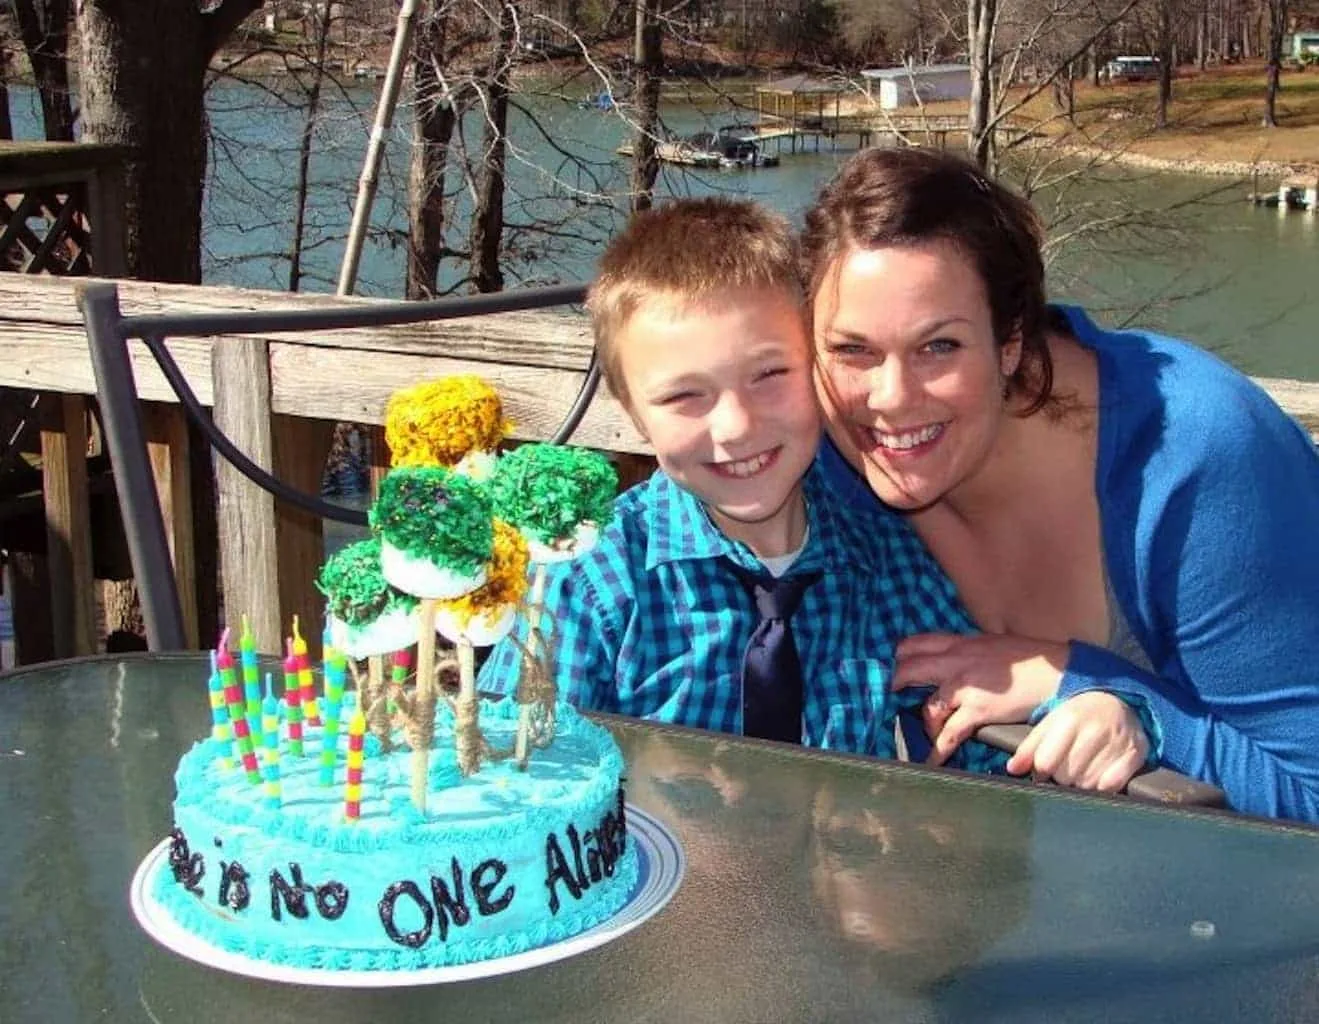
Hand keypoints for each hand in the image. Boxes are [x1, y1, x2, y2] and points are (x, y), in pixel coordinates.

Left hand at [892, 632, 1068, 765]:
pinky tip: (933, 760)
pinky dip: (938, 749)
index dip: (895, 656)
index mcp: (960, 643)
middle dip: (890, 685)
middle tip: (879, 700)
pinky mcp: (979, 709)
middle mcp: (957, 662)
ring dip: (923, 725)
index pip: (915, 643)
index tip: (882, 667)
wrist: (1060, 672)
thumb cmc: (1030, 660)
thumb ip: (969, 652)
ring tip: (923, 735)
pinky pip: (950, 733)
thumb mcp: (994, 646)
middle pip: (908, 669)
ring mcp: (966, 686)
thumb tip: (953, 661)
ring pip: (927, 706)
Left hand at [1006, 691, 1149, 791]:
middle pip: (1066, 776)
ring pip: (1088, 784)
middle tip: (1068, 764)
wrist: (1118, 702)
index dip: (1040, 772)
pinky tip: (1101, 773)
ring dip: (1082, 782)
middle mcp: (1094, 729)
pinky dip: (1104, 785)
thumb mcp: (1050, 722)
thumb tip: (1013, 769)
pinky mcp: (1135, 753)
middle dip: (1062, 776)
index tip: (1042, 770)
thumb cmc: (1078, 716)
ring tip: (1084, 766)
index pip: (1045, 762)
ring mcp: (1117, 742)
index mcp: (1068, 719)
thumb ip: (1029, 746)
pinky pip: (1112, 786)